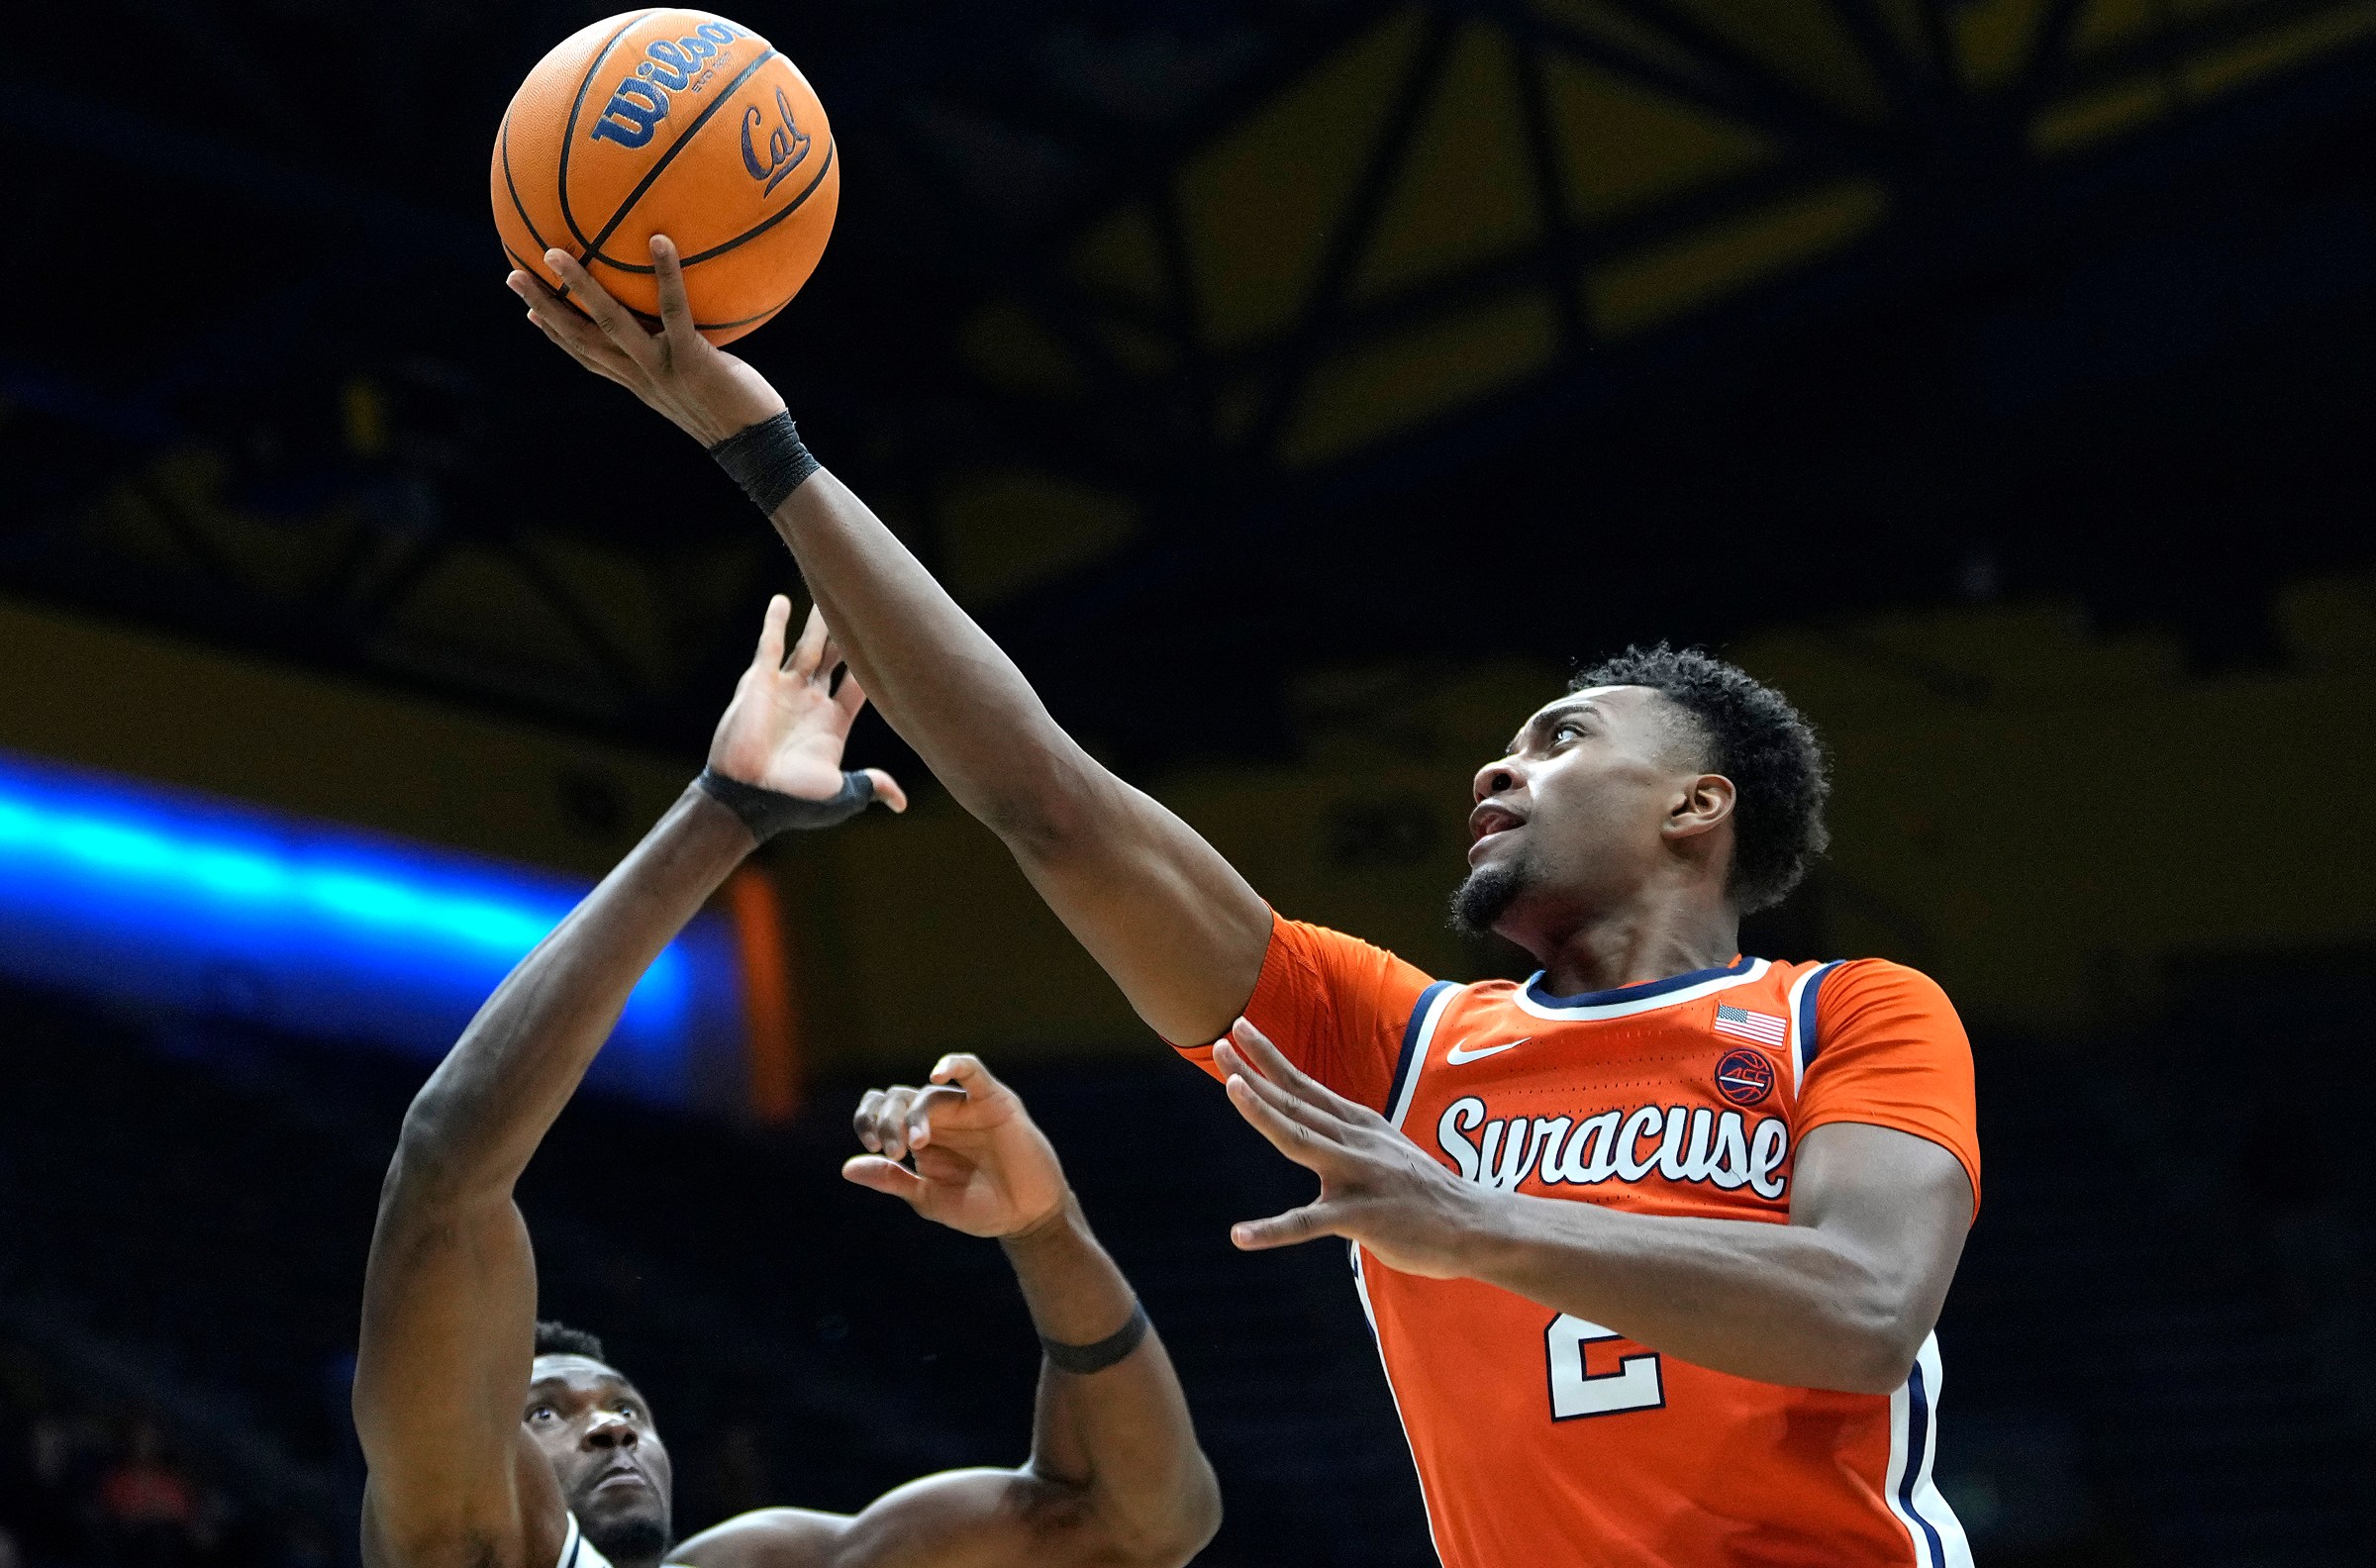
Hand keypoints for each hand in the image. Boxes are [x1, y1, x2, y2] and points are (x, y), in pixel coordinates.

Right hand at [509, 236, 786, 447]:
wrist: (758, 448)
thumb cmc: (740, 413)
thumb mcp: (704, 384)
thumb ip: (690, 357)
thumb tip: (696, 330)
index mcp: (639, 382)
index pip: (587, 357)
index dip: (556, 335)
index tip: (529, 312)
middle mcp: (641, 377)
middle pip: (580, 339)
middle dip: (545, 308)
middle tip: (513, 276)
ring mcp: (662, 368)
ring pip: (609, 324)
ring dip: (579, 289)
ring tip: (554, 254)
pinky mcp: (691, 360)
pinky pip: (675, 310)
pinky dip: (666, 275)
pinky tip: (660, 240)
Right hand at [710, 595, 906, 808]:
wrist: (749, 798)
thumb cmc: (794, 800)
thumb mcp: (840, 793)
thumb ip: (870, 786)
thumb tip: (900, 803)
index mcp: (834, 723)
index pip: (861, 684)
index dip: (876, 664)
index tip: (893, 640)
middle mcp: (811, 702)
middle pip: (837, 658)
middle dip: (849, 635)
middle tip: (866, 605)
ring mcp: (786, 690)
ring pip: (808, 647)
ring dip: (819, 624)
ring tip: (831, 595)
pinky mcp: (759, 682)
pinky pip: (768, 646)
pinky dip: (774, 623)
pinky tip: (783, 601)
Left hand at [843, 1056, 1068, 1238]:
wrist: (1027, 1217)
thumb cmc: (981, 1209)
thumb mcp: (928, 1198)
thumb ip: (891, 1179)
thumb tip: (847, 1168)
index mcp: (919, 1136)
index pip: (881, 1110)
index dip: (868, 1120)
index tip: (871, 1148)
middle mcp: (939, 1117)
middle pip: (898, 1098)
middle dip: (887, 1121)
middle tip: (895, 1151)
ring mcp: (966, 1107)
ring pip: (927, 1092)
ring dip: (913, 1115)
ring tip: (915, 1144)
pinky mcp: (994, 1101)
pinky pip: (972, 1072)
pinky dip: (955, 1065)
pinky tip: (937, 1074)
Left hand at [1214, 1018, 1489, 1278]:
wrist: (1475, 1224)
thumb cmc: (1424, 1190)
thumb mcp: (1385, 1147)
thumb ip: (1347, 1135)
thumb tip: (1314, 1121)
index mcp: (1358, 1125)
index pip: (1305, 1085)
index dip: (1271, 1058)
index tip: (1241, 1029)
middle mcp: (1355, 1142)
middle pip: (1296, 1102)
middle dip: (1255, 1072)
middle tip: (1221, 1043)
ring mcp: (1358, 1176)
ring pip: (1301, 1139)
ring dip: (1264, 1112)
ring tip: (1231, 1088)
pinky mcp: (1362, 1217)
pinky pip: (1309, 1223)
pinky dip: (1273, 1230)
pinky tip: (1240, 1235)